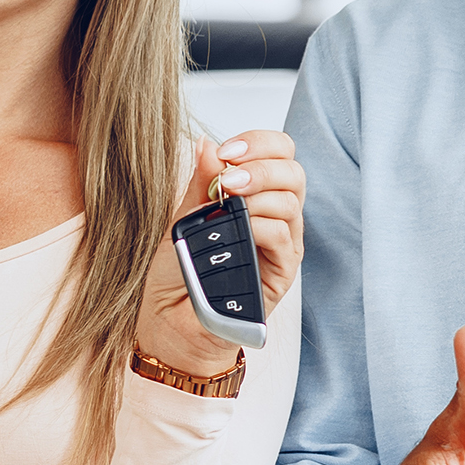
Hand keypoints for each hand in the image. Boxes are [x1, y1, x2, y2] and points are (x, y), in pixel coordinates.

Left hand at [138, 131, 304, 375]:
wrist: (171, 321)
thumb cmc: (179, 273)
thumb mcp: (184, 217)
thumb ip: (201, 183)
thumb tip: (208, 143)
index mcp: (255, 197)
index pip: (277, 155)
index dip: (258, 144)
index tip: (227, 150)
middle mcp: (275, 217)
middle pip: (293, 172)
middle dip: (261, 165)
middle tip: (229, 176)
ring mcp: (281, 245)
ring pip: (291, 201)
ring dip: (259, 193)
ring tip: (228, 202)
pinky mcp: (281, 272)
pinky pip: (284, 236)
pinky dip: (261, 224)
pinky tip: (241, 229)